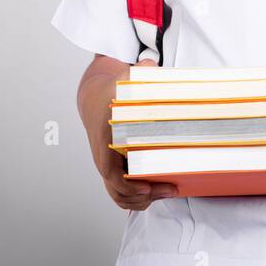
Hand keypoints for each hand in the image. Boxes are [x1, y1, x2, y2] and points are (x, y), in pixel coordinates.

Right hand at [78, 55, 177, 209]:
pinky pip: (118, 191)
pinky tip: (153, 195)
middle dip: (144, 196)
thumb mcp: (125, 79)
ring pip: (117, 194)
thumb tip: (151, 64)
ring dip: (140, 201)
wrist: (93, 97)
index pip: (109, 171)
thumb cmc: (112, 90)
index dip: (128, 185)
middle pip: (116, 188)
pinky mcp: (111, 167)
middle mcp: (103, 154)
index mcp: (106, 137)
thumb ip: (141, 72)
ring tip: (166, 193)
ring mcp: (105, 162)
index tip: (148, 188)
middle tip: (171, 189)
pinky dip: (134, 199)